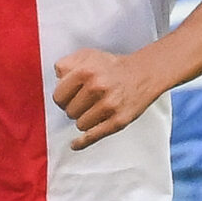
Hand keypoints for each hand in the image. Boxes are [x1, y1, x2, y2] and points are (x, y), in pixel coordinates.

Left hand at [51, 47, 165, 148]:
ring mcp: (109, 105)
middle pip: (69, 112)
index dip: (62, 98)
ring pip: (80, 125)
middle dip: (74, 108)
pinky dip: (82, 142)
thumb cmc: (113, 67)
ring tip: (94, 110)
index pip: (58, 96)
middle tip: (84, 102)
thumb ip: (66, 65)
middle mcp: (97, 87)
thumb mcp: (86, 56)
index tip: (68, 98)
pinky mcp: (118, 120)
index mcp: (85, 71)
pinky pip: (93, 136)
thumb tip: (57, 81)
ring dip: (84, 119)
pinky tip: (75, 144)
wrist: (143, 73)